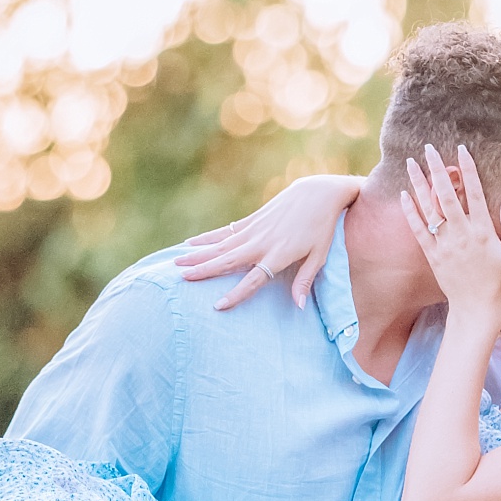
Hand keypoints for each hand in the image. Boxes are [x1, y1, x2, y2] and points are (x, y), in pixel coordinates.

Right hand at [177, 174, 363, 310]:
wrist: (318, 193)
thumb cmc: (322, 229)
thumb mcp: (320, 256)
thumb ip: (305, 281)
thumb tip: (298, 307)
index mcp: (279, 255)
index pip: (253, 280)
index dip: (236, 294)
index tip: (218, 305)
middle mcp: (262, 243)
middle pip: (228, 259)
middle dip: (204, 269)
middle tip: (182, 278)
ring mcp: (254, 229)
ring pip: (221, 245)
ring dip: (199, 254)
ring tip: (177, 263)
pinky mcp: (252, 219)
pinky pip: (225, 230)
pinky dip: (207, 237)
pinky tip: (191, 242)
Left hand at [399, 144, 500, 319]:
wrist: (477, 309)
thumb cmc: (500, 283)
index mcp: (484, 231)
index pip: (475, 193)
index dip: (468, 170)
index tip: (461, 149)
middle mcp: (461, 234)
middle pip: (447, 195)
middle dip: (437, 169)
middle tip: (428, 148)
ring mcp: (445, 244)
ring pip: (429, 208)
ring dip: (419, 184)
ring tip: (410, 163)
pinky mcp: (432, 255)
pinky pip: (419, 230)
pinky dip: (410, 212)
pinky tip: (404, 195)